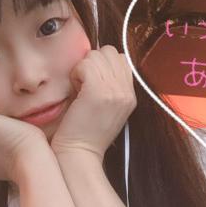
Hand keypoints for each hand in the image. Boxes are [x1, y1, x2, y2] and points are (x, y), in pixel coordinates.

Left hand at [50, 45, 135, 161]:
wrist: (80, 154)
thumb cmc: (86, 133)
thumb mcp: (108, 108)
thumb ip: (111, 86)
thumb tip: (98, 62)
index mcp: (130, 95)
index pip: (121, 59)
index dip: (103, 65)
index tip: (92, 84)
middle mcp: (126, 92)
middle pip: (109, 52)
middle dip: (93, 63)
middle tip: (84, 85)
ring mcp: (114, 91)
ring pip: (96, 56)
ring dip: (83, 68)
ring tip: (79, 89)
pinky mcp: (98, 92)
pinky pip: (85, 64)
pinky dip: (76, 73)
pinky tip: (75, 91)